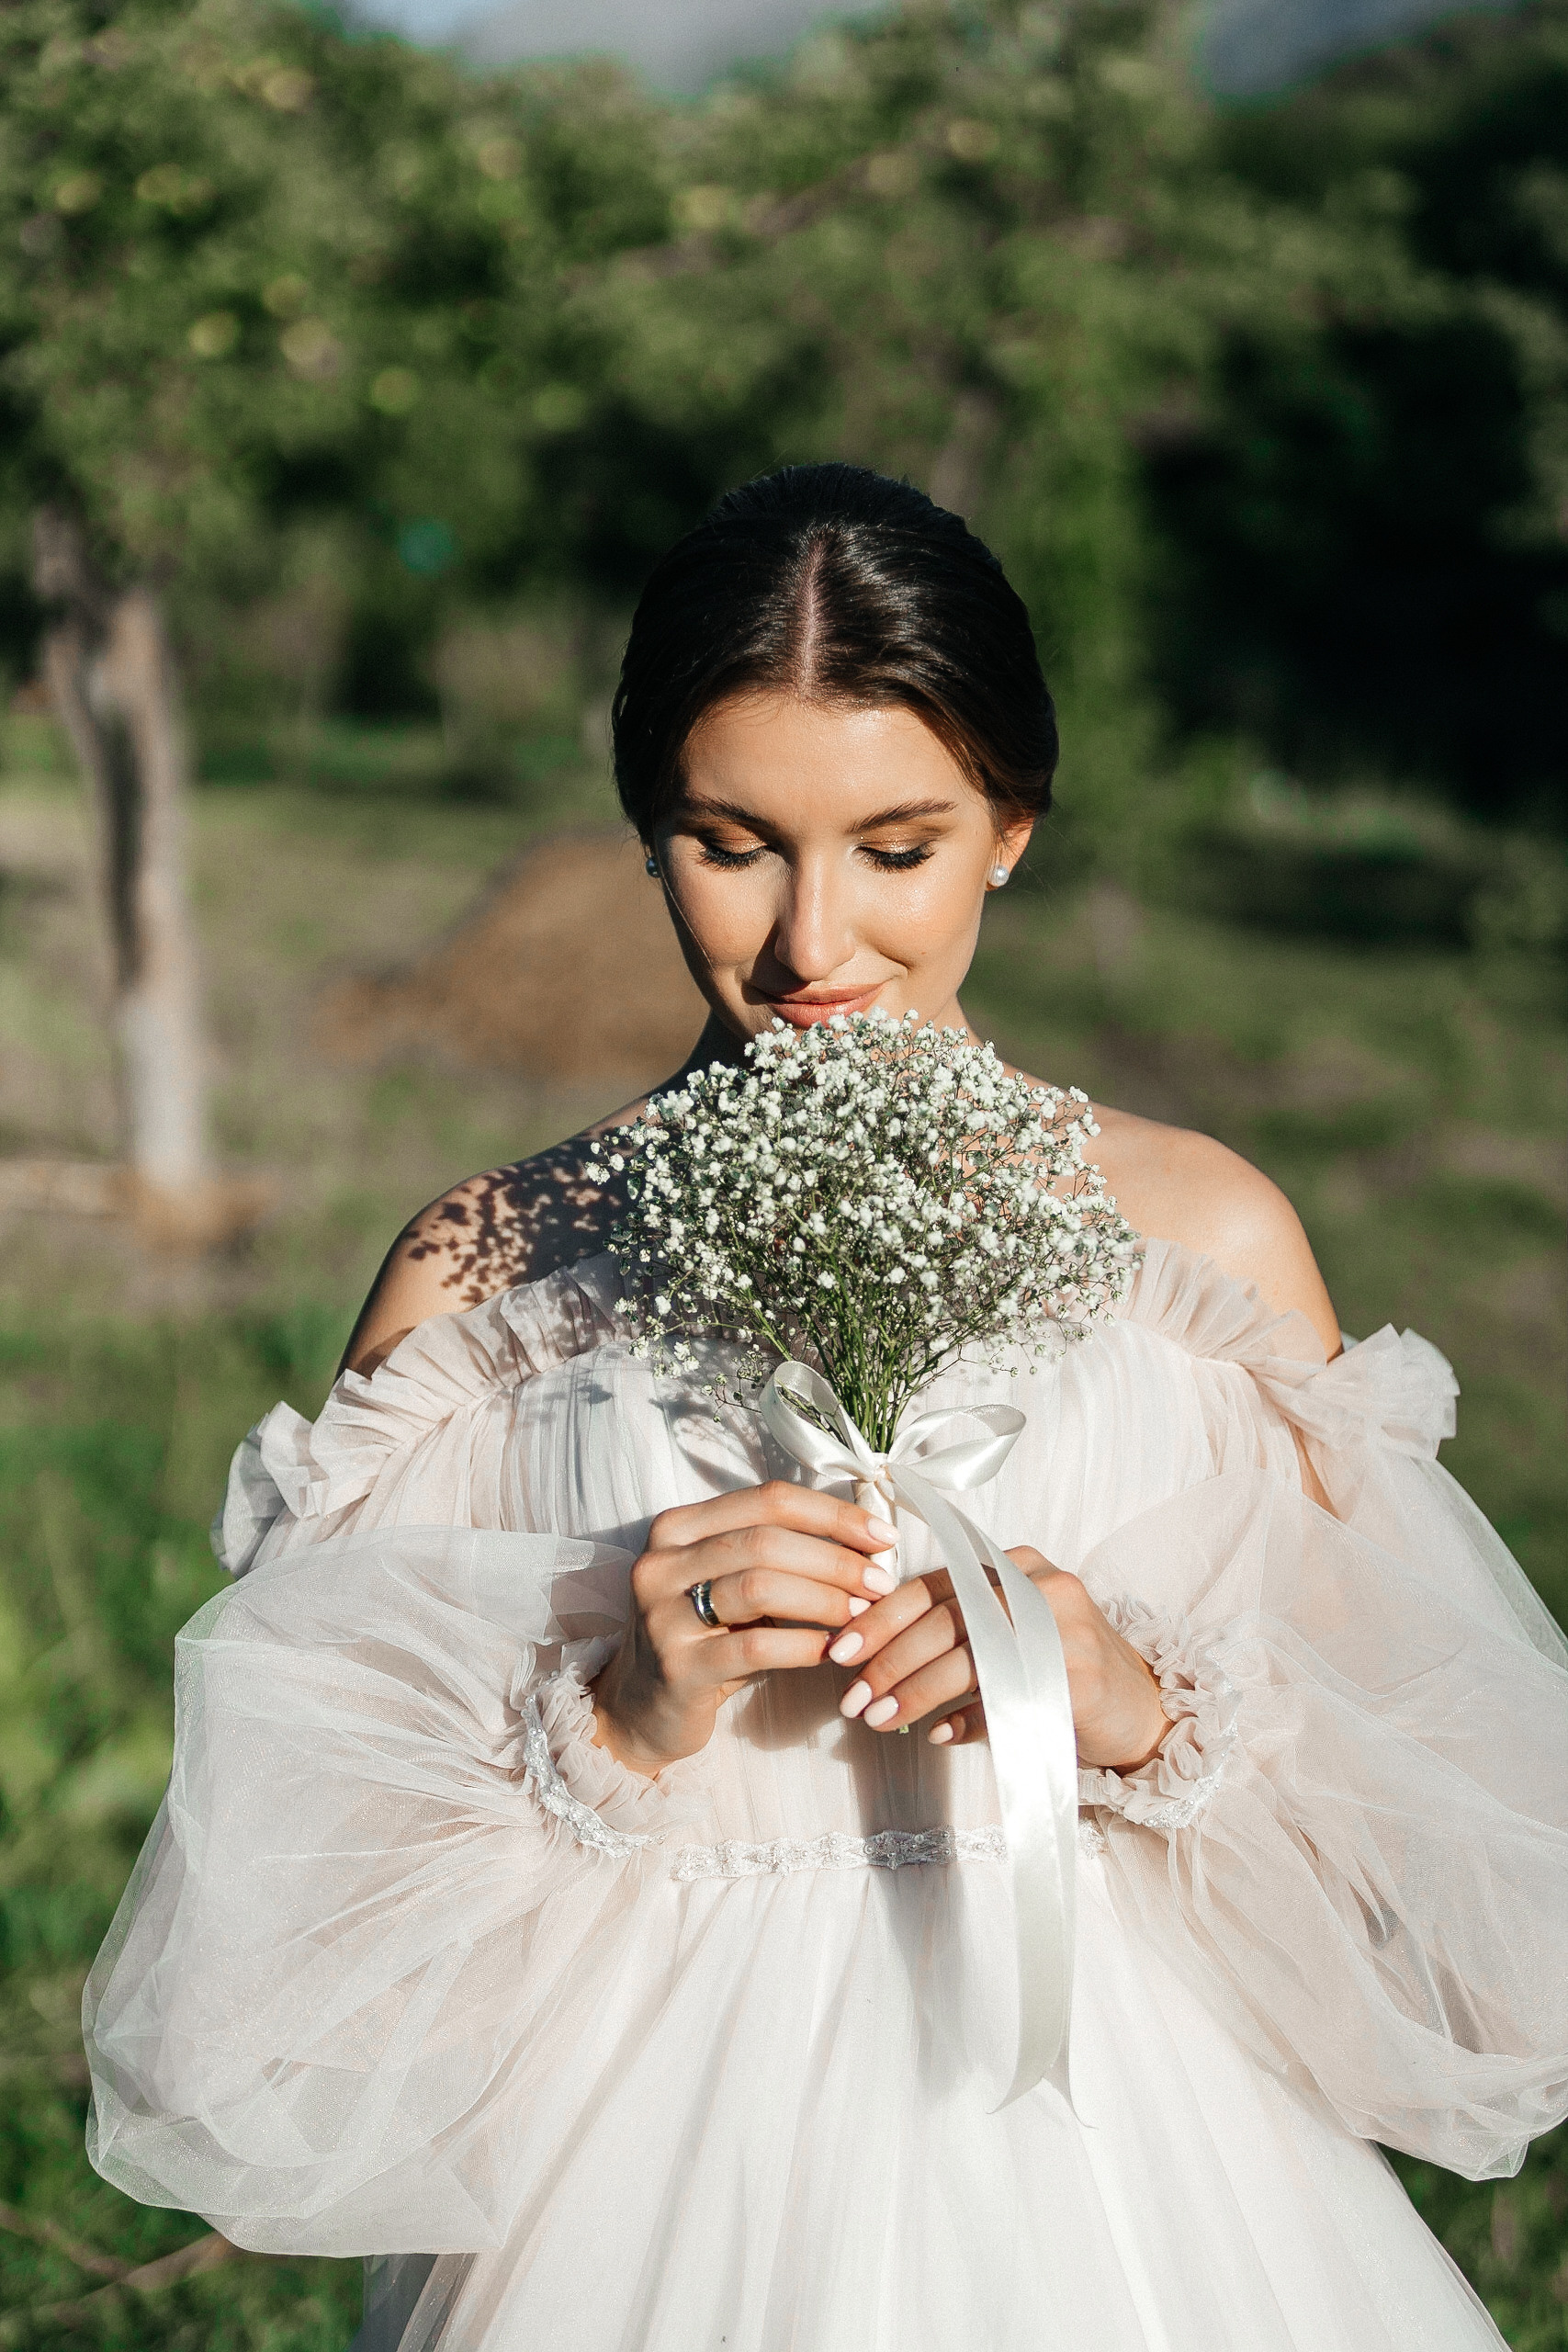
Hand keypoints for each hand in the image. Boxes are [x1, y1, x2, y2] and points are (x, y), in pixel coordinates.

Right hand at [591, 1483, 900, 1775]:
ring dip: (825, 1598)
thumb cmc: (707, 1638)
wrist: (644, 1708)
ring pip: (760, 1587)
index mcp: (678, 1527)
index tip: (883, 1536)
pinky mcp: (677, 1667)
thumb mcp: (733, 1584)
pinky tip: (832, 1650)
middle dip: (836, 1559)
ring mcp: (662, 1614)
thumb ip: (781, 1555)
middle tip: (881, 1583)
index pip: (767, 1499)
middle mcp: (661, 1562)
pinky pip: (756, 1647)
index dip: (832, 1514)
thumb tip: (870, 1541)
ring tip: (863, 1614)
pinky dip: (803, 1645)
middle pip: (766, 1541)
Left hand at [826, 1545, 1167, 1769]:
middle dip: (890, 1661)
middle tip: (853, 1699)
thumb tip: (867, 1657)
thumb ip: (953, 1630)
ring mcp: (1063, 1627)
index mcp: (1013, 1564)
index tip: (839, 1651)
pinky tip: (938, 1735)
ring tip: (879, 1719)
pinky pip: (1007, 1698)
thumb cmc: (1056, 1668)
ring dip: (916, 1693)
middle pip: (947, 1620)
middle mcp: (1039, 1584)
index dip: (881, 1618)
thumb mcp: (1006, 1631)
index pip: (934, 1585)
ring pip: (970, 1657)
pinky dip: (967, 1720)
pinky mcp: (1078, 1674)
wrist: (1139, 1708)